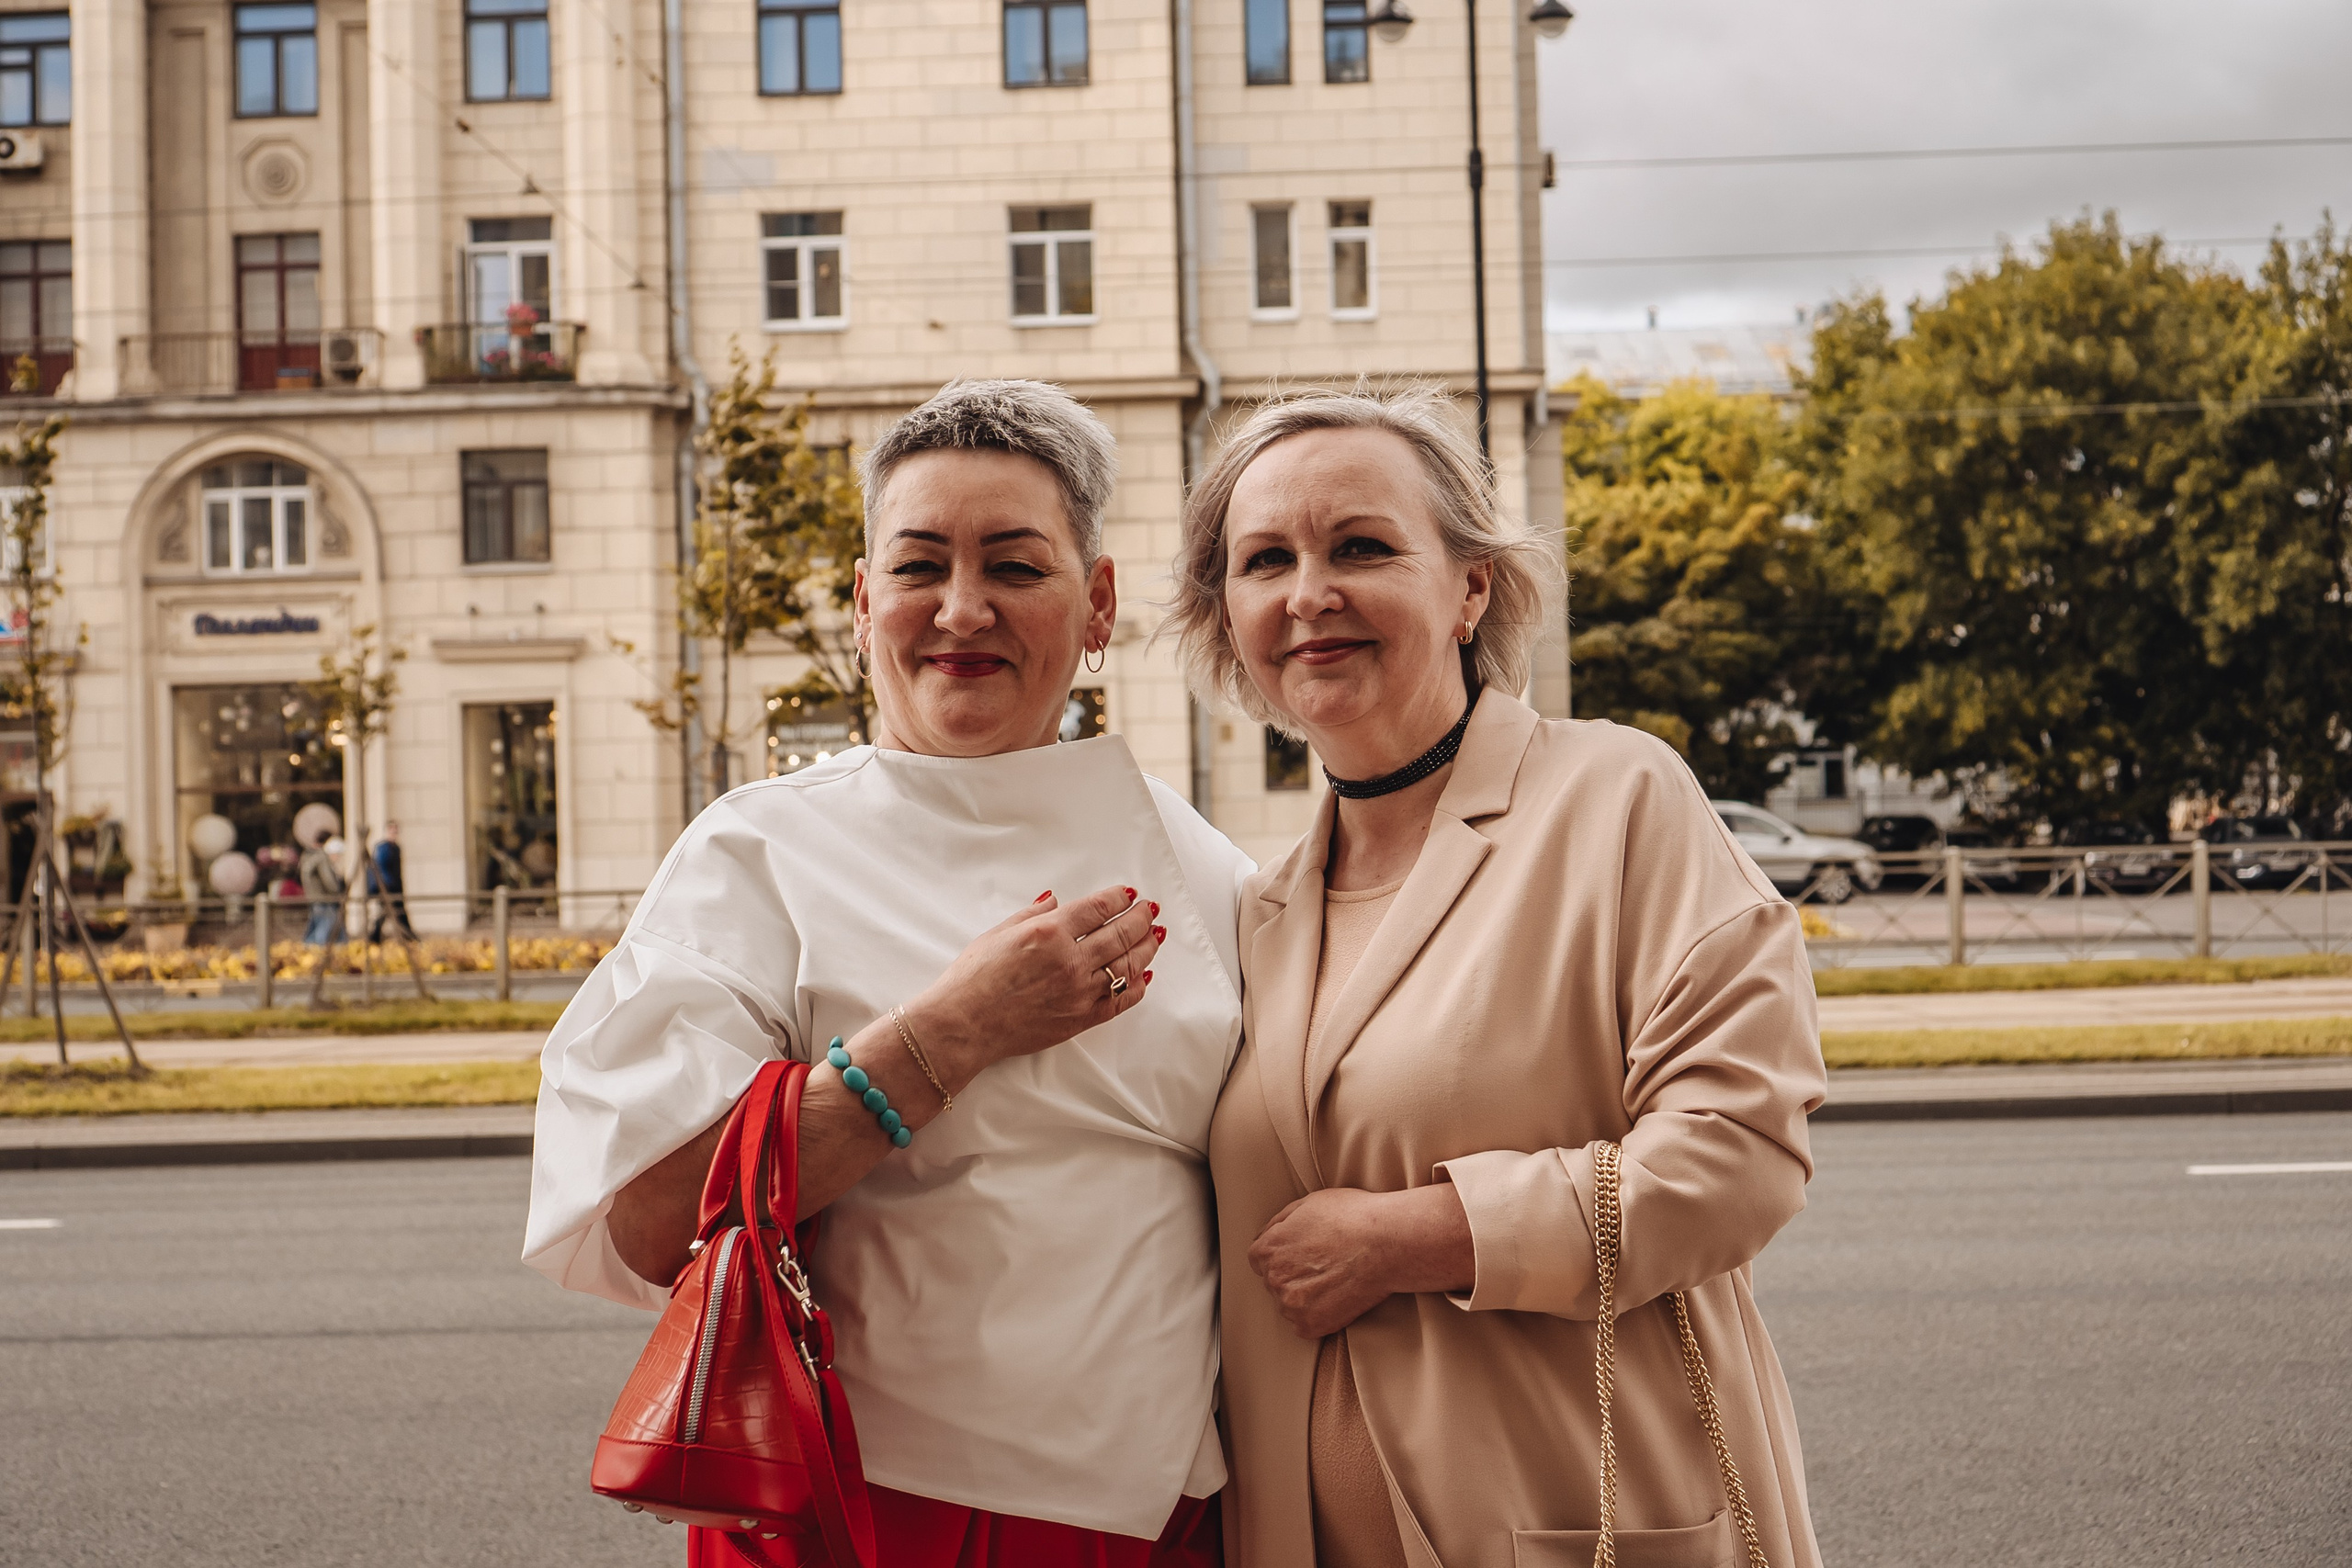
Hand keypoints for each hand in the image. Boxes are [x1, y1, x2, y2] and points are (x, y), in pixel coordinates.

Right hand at [903, 883, 1164, 1088]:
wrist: (964, 1025)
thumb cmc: (972, 979)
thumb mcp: (998, 933)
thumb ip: (1032, 914)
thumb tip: (1055, 900)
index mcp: (1049, 932)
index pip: (1099, 908)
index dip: (1120, 898)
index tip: (1130, 894)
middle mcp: (1070, 960)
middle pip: (1121, 933)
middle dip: (1141, 919)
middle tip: (1151, 911)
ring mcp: (1079, 991)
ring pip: (1127, 965)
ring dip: (1146, 948)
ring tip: (1155, 937)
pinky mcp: (1081, 1018)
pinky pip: (1120, 1001)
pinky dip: (1137, 987)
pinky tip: (1143, 976)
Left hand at [1247, 1185, 1475, 1338]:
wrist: (1387, 1243)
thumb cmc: (1352, 1217)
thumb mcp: (1308, 1204)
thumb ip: (1280, 1223)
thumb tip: (1269, 1234)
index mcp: (1267, 1249)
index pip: (1260, 1259)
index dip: (1284, 1255)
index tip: (1304, 1255)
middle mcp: (1273, 1278)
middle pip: (1275, 1282)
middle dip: (1294, 1275)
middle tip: (1325, 1265)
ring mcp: (1291, 1305)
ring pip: (1290, 1304)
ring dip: (1305, 1297)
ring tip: (1335, 1280)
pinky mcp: (1311, 1325)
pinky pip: (1305, 1325)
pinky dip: (1319, 1316)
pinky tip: (1338, 1298)